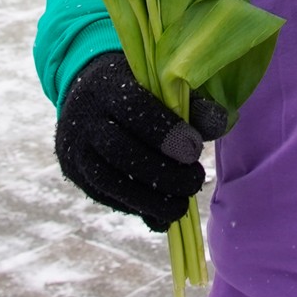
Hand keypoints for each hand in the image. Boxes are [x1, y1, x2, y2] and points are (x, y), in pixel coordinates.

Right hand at [54, 51, 228, 231]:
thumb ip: (190, 103)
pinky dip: (136, 207)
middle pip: (121, 151)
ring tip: (181, 205)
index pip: (134, 107)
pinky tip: (161, 212)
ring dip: (150, 199)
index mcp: (106, 85)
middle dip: (163, 172)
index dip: (167, 131)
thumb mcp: (160, 85)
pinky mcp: (75, 173)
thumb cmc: (136, 88)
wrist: (87, 95)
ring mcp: (75, 148)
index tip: (195, 148)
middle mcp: (84, 118)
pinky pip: (105, 196)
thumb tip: (221, 122)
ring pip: (109, 181)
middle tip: (195, 180)